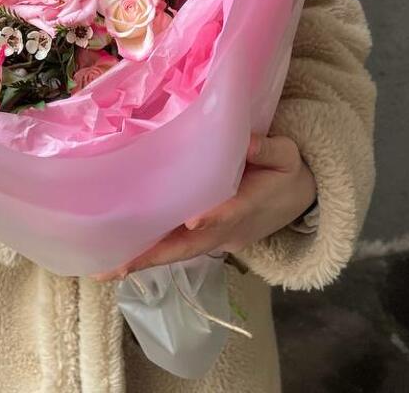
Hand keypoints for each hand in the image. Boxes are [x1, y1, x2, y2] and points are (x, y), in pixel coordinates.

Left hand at [90, 132, 315, 280]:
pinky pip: (179, 246)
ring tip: (108, 268)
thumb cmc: (287, 172)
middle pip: (192, 246)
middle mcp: (230, 229)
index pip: (230, 211)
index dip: (212, 216)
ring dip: (147, 260)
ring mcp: (219, 238)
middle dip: (156, 256)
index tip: (191, 220)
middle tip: (119, 267)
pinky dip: (153, 252)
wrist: (299, 201)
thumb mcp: (287, 155)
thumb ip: (268, 147)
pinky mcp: (209, 238)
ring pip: (181, 251)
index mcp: (253, 203)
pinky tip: (122, 253)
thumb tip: (247, 140)